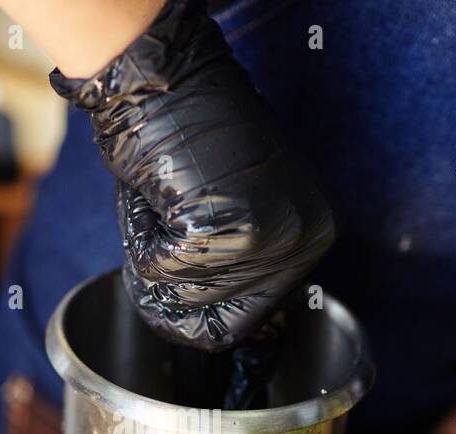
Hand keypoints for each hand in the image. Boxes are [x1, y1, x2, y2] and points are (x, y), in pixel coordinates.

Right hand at [50, 0, 334, 350]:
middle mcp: (304, 238)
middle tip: (156, 251)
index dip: (203, 314)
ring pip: (188, 298)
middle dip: (177, 296)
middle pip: (224, 324)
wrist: (162, 80)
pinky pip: (163, 272)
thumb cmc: (186, 139)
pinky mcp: (227, 228)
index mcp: (313, 233)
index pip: (256, 321)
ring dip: (155, 263)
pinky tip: (157, 198)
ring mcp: (271, 235)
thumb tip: (213, 331)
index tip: (177, 296)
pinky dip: (142, 243)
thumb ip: (237, 270)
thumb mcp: (235, 210)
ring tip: (163, 207)